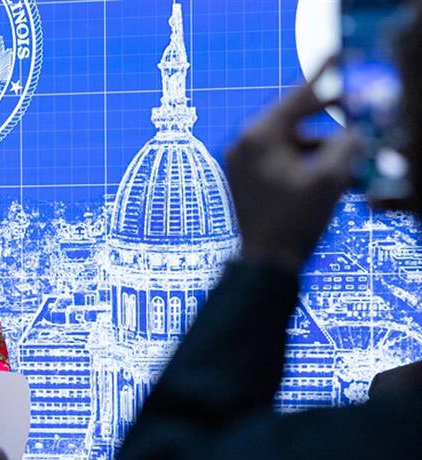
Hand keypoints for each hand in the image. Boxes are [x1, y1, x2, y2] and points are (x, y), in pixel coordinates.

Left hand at [225, 66, 359, 272]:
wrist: (265, 264)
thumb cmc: (292, 222)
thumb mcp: (330, 178)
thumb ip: (345, 144)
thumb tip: (353, 130)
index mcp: (259, 137)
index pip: (297, 98)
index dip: (325, 79)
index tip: (338, 60)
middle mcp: (244, 145)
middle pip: (292, 119)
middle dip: (325, 119)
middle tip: (352, 111)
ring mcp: (242, 163)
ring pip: (288, 141)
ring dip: (317, 145)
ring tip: (343, 154)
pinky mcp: (246, 180)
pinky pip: (278, 159)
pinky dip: (302, 161)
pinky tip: (326, 172)